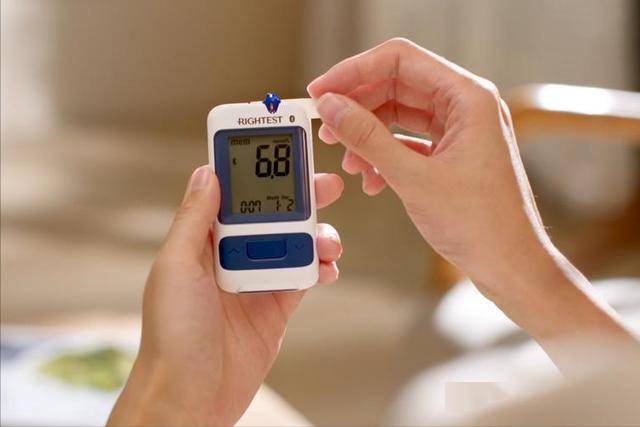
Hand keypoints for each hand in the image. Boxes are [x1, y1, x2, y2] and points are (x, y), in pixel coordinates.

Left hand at [108, 166, 342, 425]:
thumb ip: (194, 220)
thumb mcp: (176, 267)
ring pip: (294, 241)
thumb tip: (206, 172)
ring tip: (330, 241)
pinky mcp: (276, 304)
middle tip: (327, 184)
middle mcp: (230, 254)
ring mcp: (255, 278)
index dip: (252, 168)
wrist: (193, 395)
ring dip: (318, 235)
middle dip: (300, 196)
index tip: (278, 145)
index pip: (230, 192)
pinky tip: (328, 267)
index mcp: (202, 240)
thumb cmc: (172, 336)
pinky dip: (322, 267)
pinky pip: (305, 275)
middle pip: (272, 213)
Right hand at [308, 38, 544, 295]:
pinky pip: (408, 141)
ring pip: (399, 115)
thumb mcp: (414, 178)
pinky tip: (370, 179)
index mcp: (468, 98)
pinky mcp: (452, 154)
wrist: (510, 265)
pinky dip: (384, 155)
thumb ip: (368, 138)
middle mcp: (465, 107)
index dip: (354, 71)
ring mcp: (459, 131)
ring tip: (348, 161)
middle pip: (396, 85)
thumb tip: (332, 107)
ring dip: (368, 135)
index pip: (400, 61)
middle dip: (358, 106)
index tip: (322, 89)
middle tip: (326, 126)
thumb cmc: (480, 225)